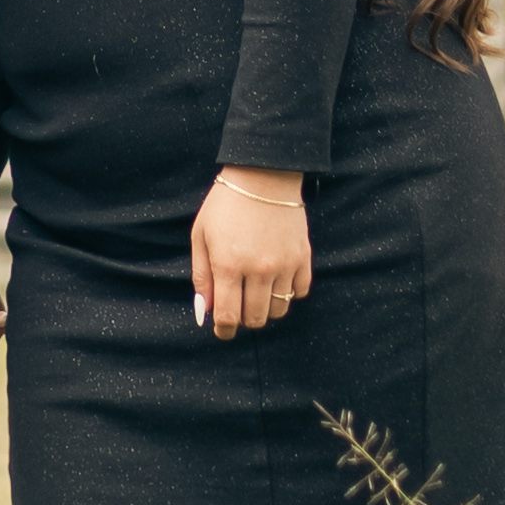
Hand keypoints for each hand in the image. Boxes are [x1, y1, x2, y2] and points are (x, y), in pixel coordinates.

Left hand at [190, 167, 310, 339]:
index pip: (228, 316)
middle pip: (255, 318)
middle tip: (238, 308)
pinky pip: (300, 292)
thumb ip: (201, 277)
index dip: (223, 330)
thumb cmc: (225, 204)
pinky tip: (277, 280)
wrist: (263, 174)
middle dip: (243, 320)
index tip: (222, 330)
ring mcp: (284, 264)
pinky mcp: (303, 257)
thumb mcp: (201, 236)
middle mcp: (259, 269)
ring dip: (266, 309)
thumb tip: (204, 313)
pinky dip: (289, 293)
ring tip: (257, 293)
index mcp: (228, 265)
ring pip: (278, 309)